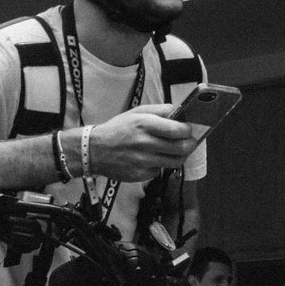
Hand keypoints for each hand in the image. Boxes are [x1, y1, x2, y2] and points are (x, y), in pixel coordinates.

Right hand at [84, 108, 202, 180]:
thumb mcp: (137, 112)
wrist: (94, 150)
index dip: (188, 130)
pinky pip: (160, 170)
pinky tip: (154, 158)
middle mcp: (145, 143)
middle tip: (188, 141)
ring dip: (180, 156)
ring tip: (175, 150)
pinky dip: (161, 164)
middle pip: (182, 148)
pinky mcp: (140, 175)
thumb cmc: (118, 129)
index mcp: (144, 124)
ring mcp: (143, 161)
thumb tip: (181, 111)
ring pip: (175, 162)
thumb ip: (161, 110)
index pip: (178, 130)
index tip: (188, 129)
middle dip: (190, 144)